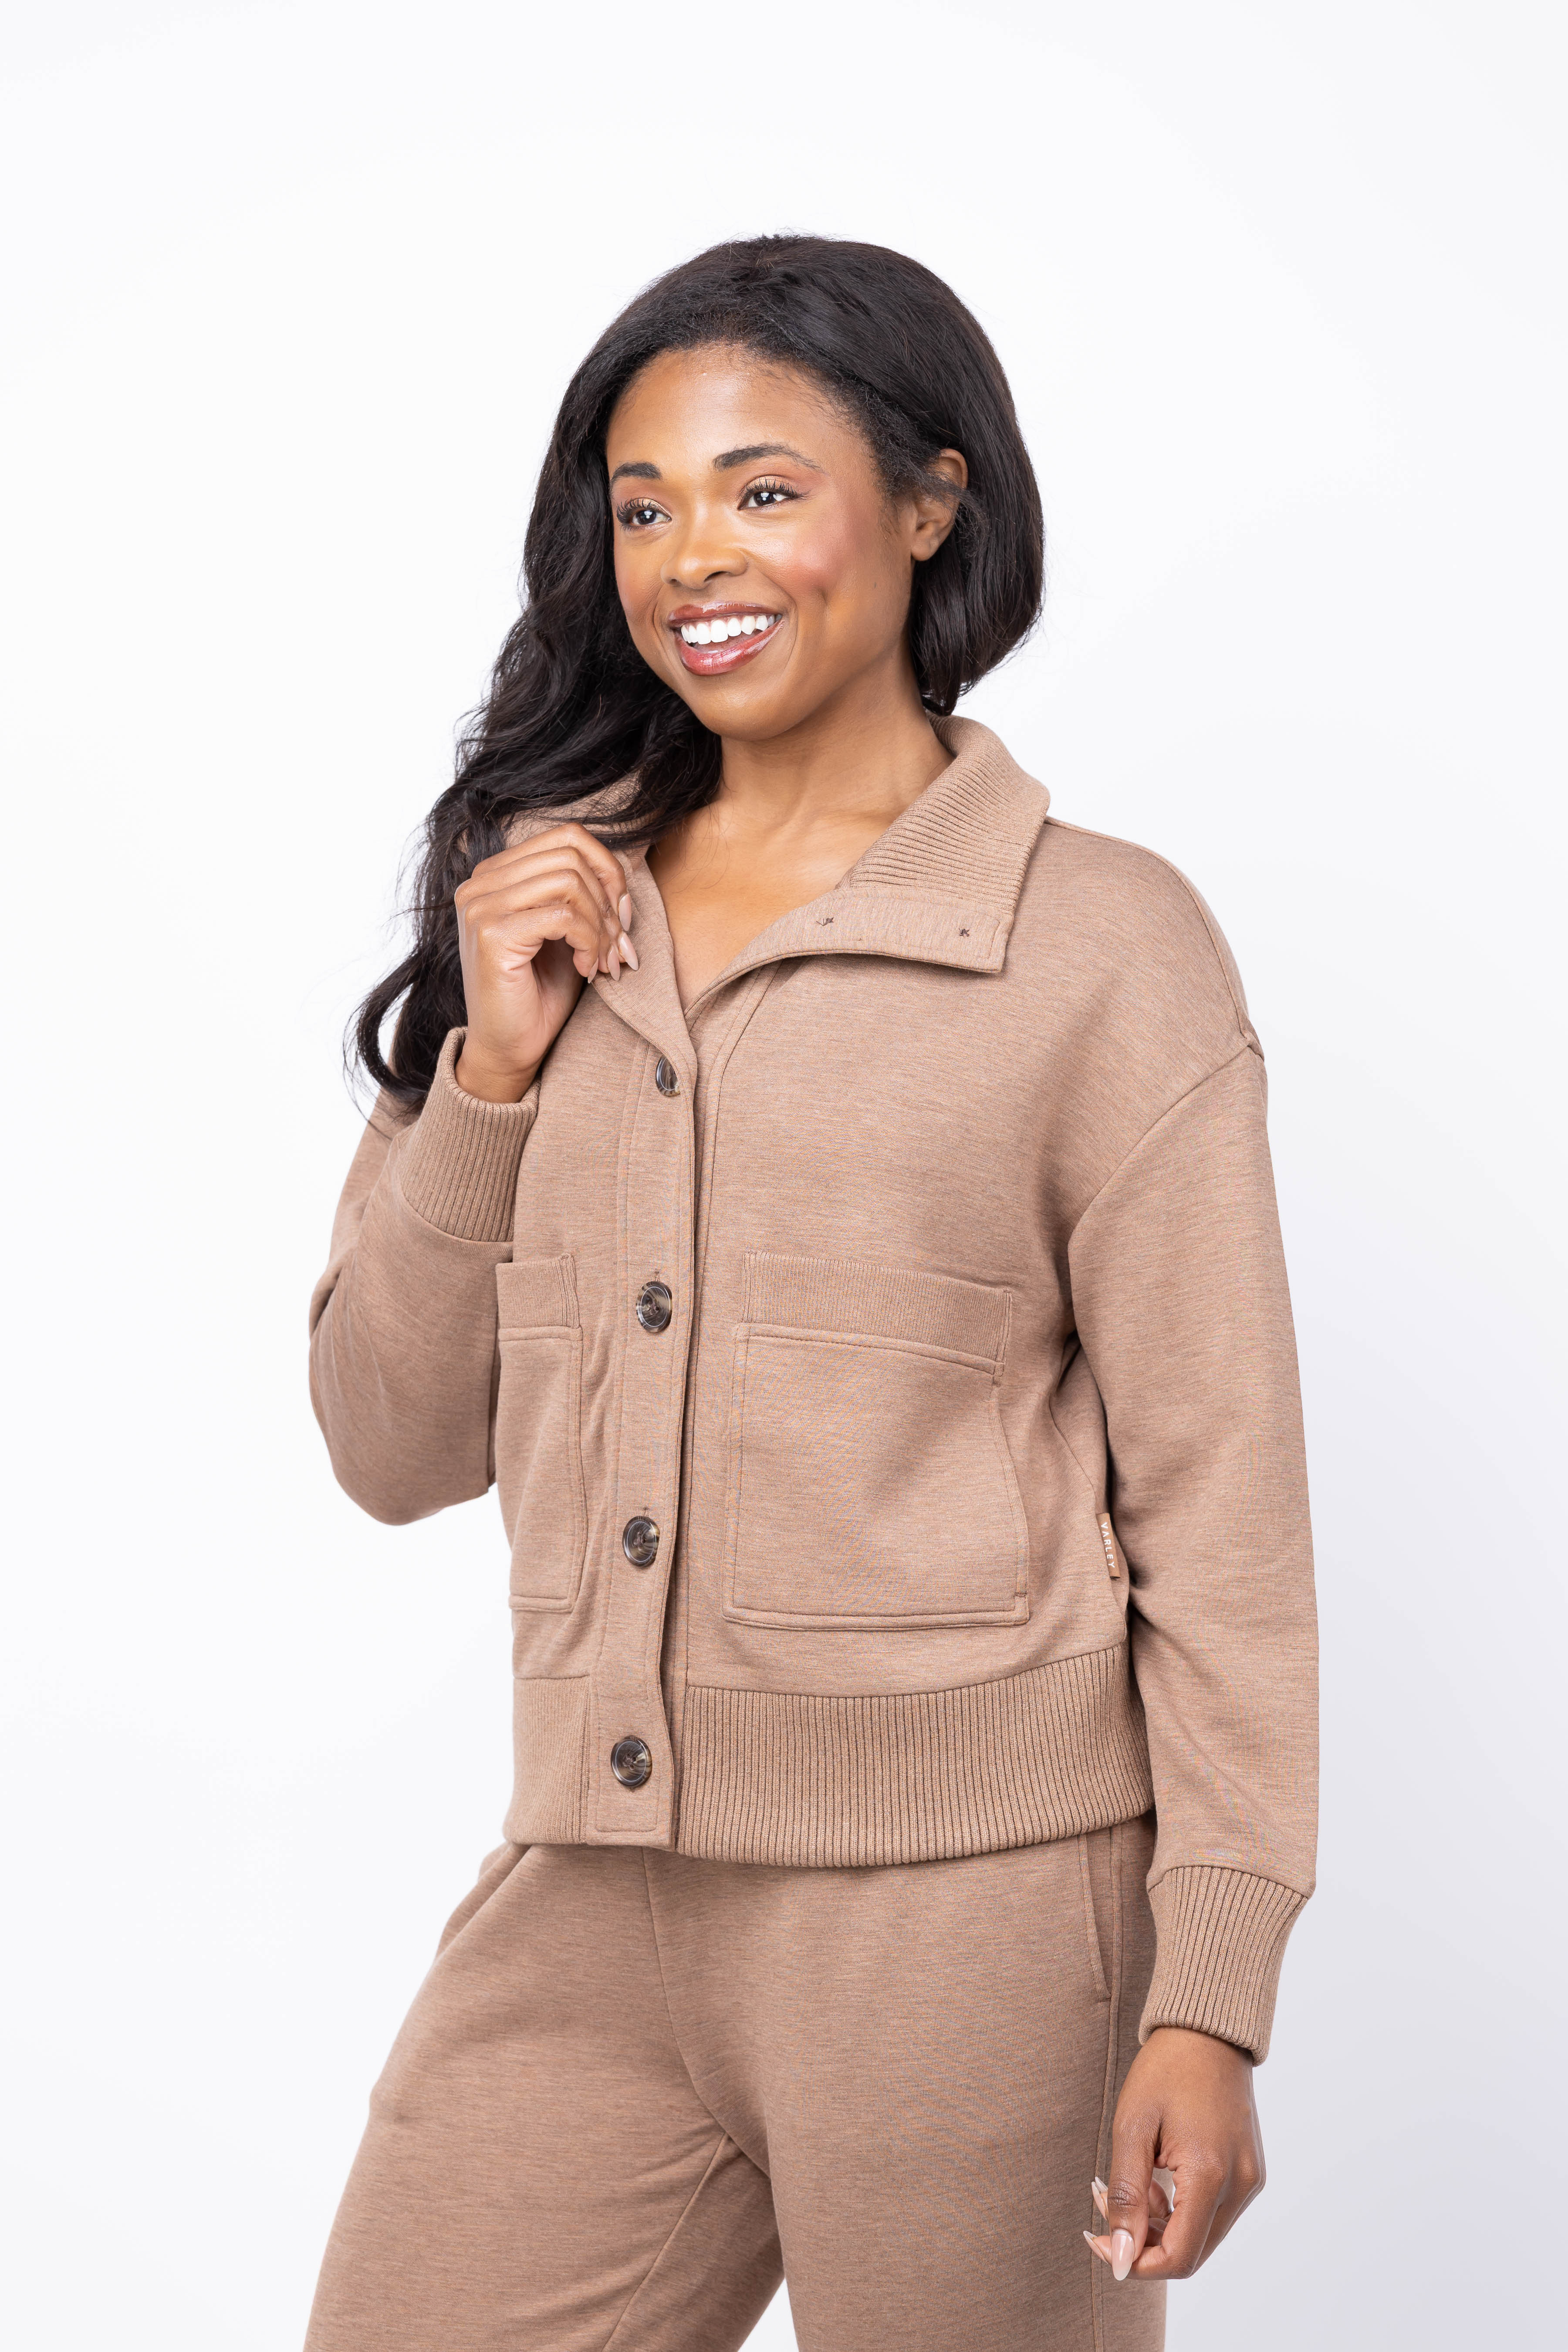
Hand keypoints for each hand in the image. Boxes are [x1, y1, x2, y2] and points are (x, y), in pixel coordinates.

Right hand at [452, 824, 634, 1101]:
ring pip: (569, 882)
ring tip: (602, 960)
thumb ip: (583, 892)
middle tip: (616, 944)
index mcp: (496, 873)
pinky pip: (563, 916)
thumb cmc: (540, 991)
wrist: (510, 1047)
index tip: (621, 914)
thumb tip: (624, 871)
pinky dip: (588, 942)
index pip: (567, 837)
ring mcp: (481, 906)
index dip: (608, 869)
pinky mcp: (491, 934)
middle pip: (571, 856)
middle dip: (608, 900)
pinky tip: (586, 969)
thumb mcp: (567, 930)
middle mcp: (480, 882)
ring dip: (600, 925)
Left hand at [1085, 2027, 1263, 2282]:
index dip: (1135, 2262)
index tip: (1099, 2242)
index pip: (1178, 2257)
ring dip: (1160, 2225)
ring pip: (1201, 2236)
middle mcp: (1240, 2185)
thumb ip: (1126, 2197)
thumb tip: (1120, 2256)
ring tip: (1132, 2182)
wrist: (1206, 2032)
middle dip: (1143, 2242)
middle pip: (1190, 2253)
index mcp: (1212, 2174)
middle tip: (1106, 2207)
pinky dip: (1181, 2209)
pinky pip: (1214, 2214)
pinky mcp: (1250, 2173)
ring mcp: (1250, 2180)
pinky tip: (1158, 2176)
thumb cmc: (1165, 2070)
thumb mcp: (1132, 2128)